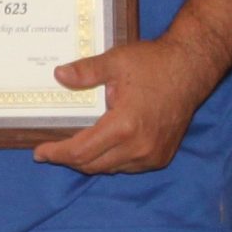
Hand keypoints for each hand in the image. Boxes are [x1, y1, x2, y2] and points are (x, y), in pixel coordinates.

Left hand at [32, 35, 216, 174]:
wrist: (192, 68)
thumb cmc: (154, 63)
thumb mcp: (115, 62)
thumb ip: (85, 72)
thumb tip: (59, 76)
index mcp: (124, 126)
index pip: (80, 152)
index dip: (56, 154)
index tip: (40, 153)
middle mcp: (138, 147)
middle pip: (92, 166)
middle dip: (69, 160)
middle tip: (52, 151)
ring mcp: (152, 156)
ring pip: (109, 169)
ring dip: (90, 161)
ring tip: (75, 148)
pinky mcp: (161, 157)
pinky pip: (127, 167)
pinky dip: (111, 160)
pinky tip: (103, 147)